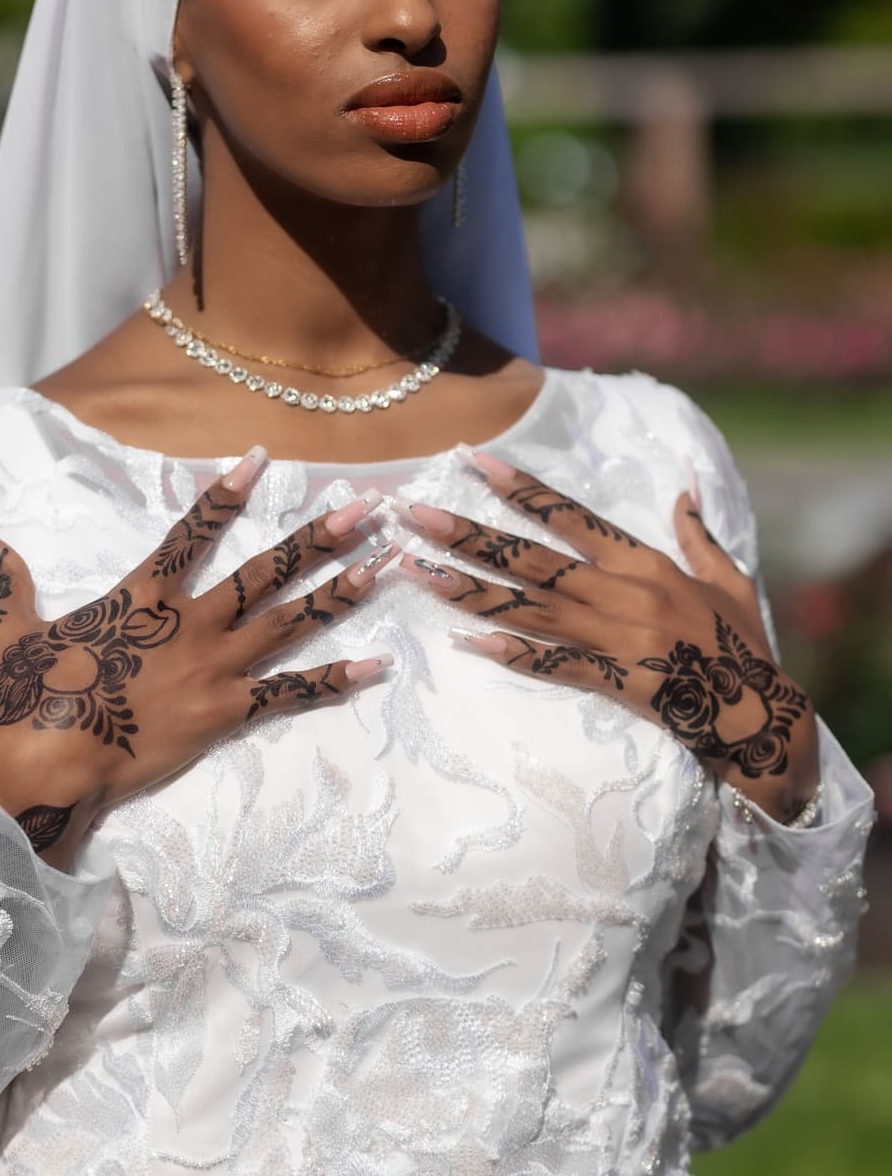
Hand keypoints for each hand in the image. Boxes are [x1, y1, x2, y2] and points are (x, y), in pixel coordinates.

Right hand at [0, 449, 395, 866]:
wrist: (45, 765)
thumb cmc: (29, 697)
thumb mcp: (13, 631)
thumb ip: (8, 577)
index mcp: (143, 596)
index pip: (192, 532)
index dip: (227, 494)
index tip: (262, 458)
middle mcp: (190, 624)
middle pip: (265, 572)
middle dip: (318, 536)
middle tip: (366, 505)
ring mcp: (214, 669)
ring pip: (289, 622)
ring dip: (338, 591)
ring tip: (383, 563)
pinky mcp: (226, 716)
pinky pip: (290, 694)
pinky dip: (335, 680)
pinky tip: (377, 665)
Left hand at [396, 445, 818, 823]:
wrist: (762, 712)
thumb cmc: (742, 644)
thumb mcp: (727, 579)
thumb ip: (698, 534)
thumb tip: (686, 489)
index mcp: (642, 563)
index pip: (571, 517)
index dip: (523, 490)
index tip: (478, 463)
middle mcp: (620, 592)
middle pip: (531, 559)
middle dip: (468, 535)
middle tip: (414, 513)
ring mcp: (613, 637)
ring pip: (527, 607)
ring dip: (468, 589)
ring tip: (417, 570)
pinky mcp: (613, 680)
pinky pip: (553, 665)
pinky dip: (512, 653)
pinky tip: (467, 642)